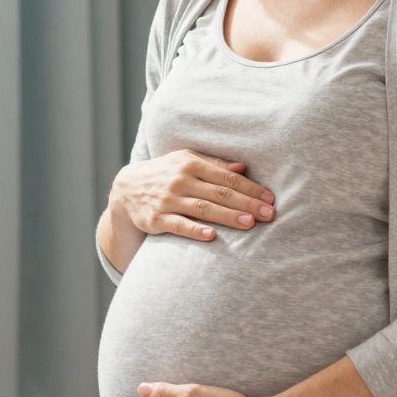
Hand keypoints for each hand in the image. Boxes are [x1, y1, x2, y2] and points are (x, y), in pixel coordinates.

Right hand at [110, 151, 275, 242]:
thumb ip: (214, 164)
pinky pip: (178, 226)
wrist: (126, 188)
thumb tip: (243, 167)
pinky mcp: (155, 219)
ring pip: (203, 209)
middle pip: (219, 193)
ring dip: (228, 216)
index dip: (250, 188)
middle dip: (246, 203)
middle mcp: (180, 180)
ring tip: (250, 224)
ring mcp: (167, 200)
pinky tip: (212, 236)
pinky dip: (195, 230)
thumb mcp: (186, 161)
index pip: (227, 177)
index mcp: (191, 164)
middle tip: (268, 214)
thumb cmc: (165, 173)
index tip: (269, 199)